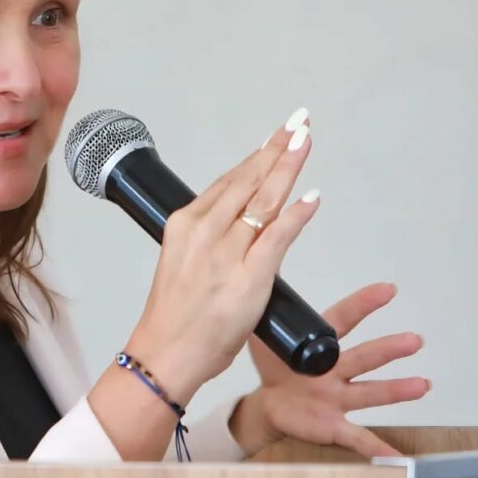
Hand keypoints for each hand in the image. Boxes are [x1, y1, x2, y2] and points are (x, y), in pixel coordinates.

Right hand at [126, 108, 319, 404]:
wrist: (165, 354)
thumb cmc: (176, 315)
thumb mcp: (185, 262)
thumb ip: (213, 238)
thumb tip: (244, 222)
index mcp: (186, 224)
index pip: (229, 181)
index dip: (257, 156)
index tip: (277, 136)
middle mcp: (204, 231)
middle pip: (249, 181)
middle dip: (277, 149)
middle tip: (299, 123)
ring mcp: (227, 253)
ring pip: (264, 200)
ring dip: (288, 167)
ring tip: (305, 141)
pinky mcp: (248, 278)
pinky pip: (277, 237)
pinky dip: (296, 215)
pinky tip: (311, 197)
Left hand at [231, 282, 429, 457]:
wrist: (268, 404)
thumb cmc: (274, 366)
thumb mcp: (264, 336)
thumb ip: (265, 308)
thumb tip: (260, 271)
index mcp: (321, 346)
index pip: (344, 319)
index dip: (364, 304)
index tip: (388, 290)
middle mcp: (336, 371)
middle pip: (365, 357)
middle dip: (389, 349)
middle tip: (414, 340)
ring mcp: (338, 399)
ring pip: (370, 392)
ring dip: (396, 390)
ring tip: (423, 385)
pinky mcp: (333, 424)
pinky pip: (358, 437)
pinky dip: (378, 448)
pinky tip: (398, 458)